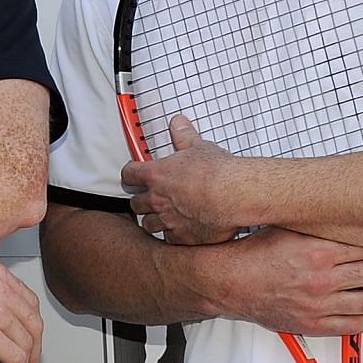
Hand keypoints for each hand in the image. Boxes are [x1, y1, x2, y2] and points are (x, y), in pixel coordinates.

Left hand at [122, 114, 249, 244]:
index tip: (134, 175)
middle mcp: (157, 199)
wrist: (234, 195)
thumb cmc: (218, 172)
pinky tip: (180, 230)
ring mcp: (167, 220)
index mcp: (156, 175)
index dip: (130, 175)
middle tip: (150, 199)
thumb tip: (178, 123)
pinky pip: (168, 240)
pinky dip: (172, 235)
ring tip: (163, 217)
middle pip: (135, 204)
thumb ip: (184, 136)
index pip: (129, 174)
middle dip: (141, 201)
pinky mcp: (182, 237)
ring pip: (148, 225)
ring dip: (153, 220)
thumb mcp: (199, 147)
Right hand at [212, 227, 362, 335]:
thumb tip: (346, 215)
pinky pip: (358, 324)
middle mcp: (321, 278)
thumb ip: (319, 224)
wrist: (227, 282)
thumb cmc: (253, 256)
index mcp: (317, 250)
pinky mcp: (314, 324)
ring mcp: (319, 304)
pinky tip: (358, 305)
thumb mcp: (287, 228)